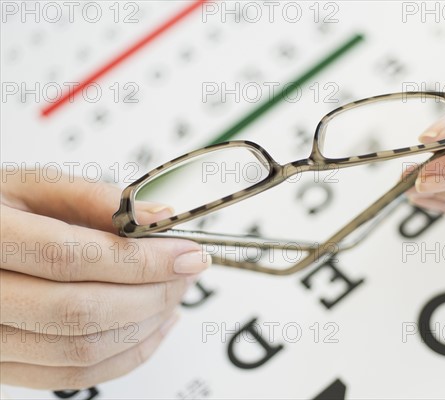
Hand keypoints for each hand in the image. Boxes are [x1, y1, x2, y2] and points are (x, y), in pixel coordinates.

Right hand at [0, 169, 210, 389]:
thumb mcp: (35, 186)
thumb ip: (98, 198)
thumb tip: (161, 218)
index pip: (72, 257)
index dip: (141, 260)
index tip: (188, 253)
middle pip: (80, 312)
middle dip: (152, 293)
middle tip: (187, 270)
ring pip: (81, 352)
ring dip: (146, 326)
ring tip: (174, 293)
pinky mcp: (6, 366)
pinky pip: (74, 377)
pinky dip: (128, 355)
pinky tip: (154, 325)